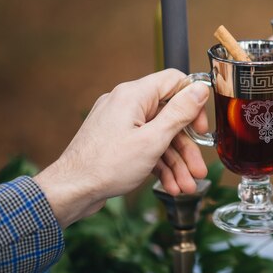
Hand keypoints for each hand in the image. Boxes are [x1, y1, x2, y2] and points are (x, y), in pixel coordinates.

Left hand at [34, 69, 209, 226]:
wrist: (71, 191)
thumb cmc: (105, 166)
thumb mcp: (152, 140)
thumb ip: (179, 113)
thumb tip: (200, 89)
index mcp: (133, 96)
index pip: (174, 82)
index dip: (193, 102)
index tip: (201, 127)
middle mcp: (126, 104)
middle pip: (169, 117)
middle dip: (186, 148)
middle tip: (199, 170)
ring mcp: (120, 123)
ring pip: (158, 137)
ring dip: (175, 163)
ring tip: (186, 186)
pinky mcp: (116, 141)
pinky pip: (145, 146)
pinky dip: (159, 164)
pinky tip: (170, 185)